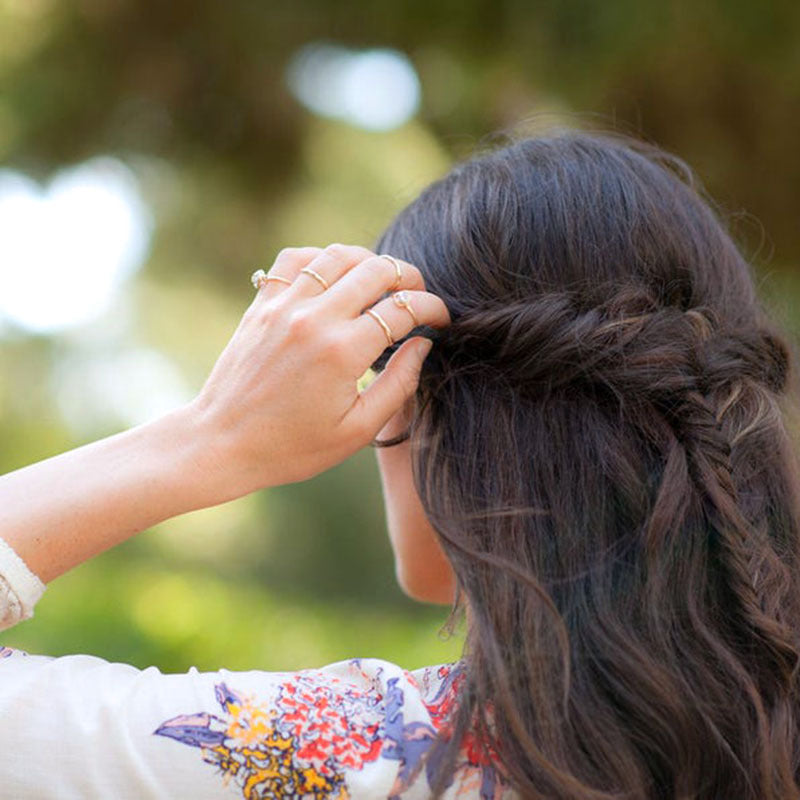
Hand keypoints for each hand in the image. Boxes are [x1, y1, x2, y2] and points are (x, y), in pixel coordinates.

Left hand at [188, 244, 450, 497]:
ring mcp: (284, 306)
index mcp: (343, 352)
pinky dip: (322, 258)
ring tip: (382, 282)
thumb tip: (422, 343)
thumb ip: (398, 384)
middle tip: (418, 295)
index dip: (433, 308)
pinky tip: (333, 277)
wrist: (223, 442)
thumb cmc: (293, 447)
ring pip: (338, 255)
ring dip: (369, 261)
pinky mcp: (262, 303)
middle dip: (409, 277)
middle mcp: (314, 319)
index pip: (403, 309)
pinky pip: (295, 258)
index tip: (441, 318)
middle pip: (376, 270)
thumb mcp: (358, 430)